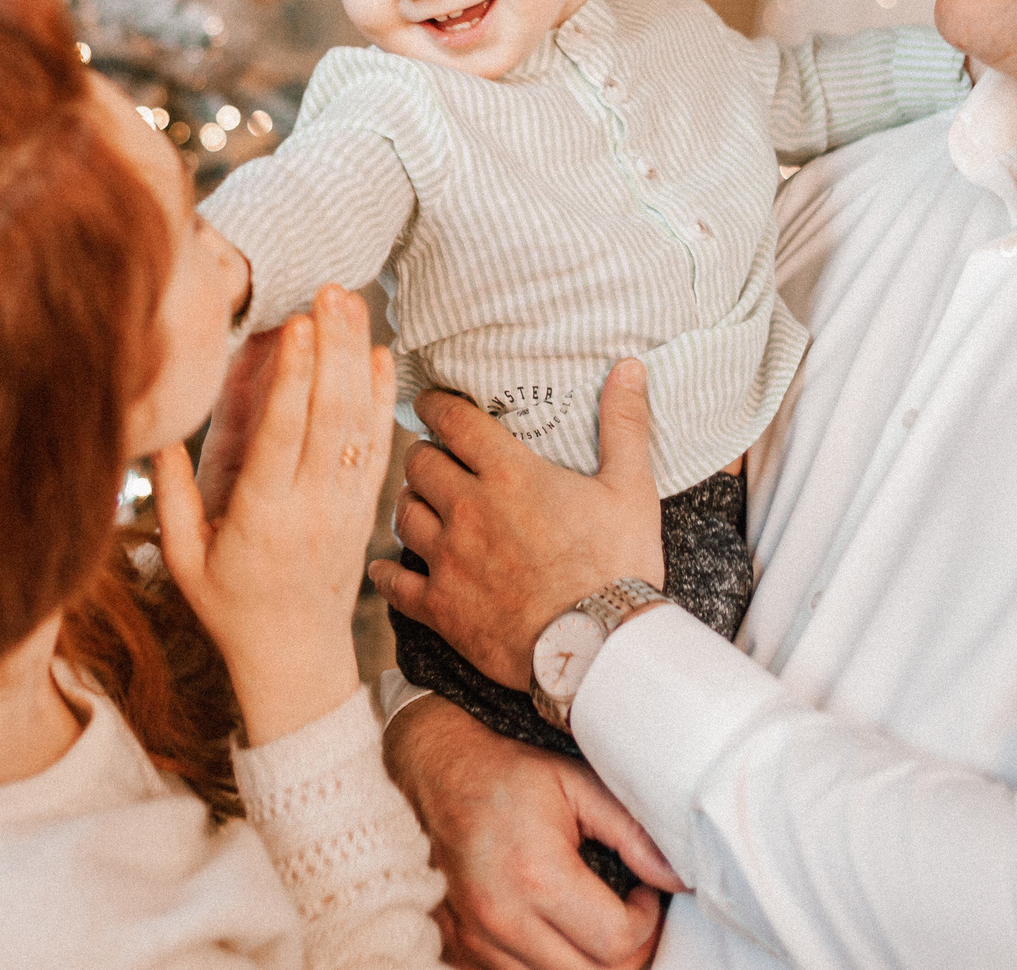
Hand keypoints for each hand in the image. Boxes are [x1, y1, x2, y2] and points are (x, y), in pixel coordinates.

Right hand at [155, 285, 395, 743]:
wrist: (297, 656)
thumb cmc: (230, 606)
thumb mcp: (184, 559)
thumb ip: (173, 496)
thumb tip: (156, 430)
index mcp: (262, 518)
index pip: (283, 436)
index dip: (292, 378)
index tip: (295, 326)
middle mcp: (312, 507)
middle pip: (329, 415)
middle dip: (331, 347)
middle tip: (328, 291)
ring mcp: (346, 506)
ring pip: (359, 421)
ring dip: (356, 357)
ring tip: (350, 302)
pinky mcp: (366, 507)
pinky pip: (380, 444)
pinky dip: (382, 396)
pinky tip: (379, 353)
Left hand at [369, 359, 663, 689]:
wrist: (601, 648)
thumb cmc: (619, 566)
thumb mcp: (631, 489)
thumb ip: (624, 424)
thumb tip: (628, 366)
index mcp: (509, 474)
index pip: (452, 420)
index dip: (435, 405)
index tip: (431, 403)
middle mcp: (468, 509)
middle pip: (418, 463)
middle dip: (424, 454)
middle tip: (434, 458)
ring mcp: (449, 559)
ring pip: (403, 514)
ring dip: (409, 503)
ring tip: (421, 503)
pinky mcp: (441, 606)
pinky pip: (395, 582)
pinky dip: (387, 573)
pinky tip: (385, 568)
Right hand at [387, 695, 680, 969]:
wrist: (436, 772)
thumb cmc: (508, 773)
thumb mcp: (577, 783)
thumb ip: (633, 832)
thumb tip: (678, 879)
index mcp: (535, 875)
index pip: (617, 943)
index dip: (646, 922)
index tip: (642, 892)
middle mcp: (501, 918)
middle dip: (627, 950)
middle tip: (630, 912)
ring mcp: (476, 939)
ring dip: (588, 963)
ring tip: (596, 922)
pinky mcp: (462, 948)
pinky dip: (549, 965)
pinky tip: (559, 930)